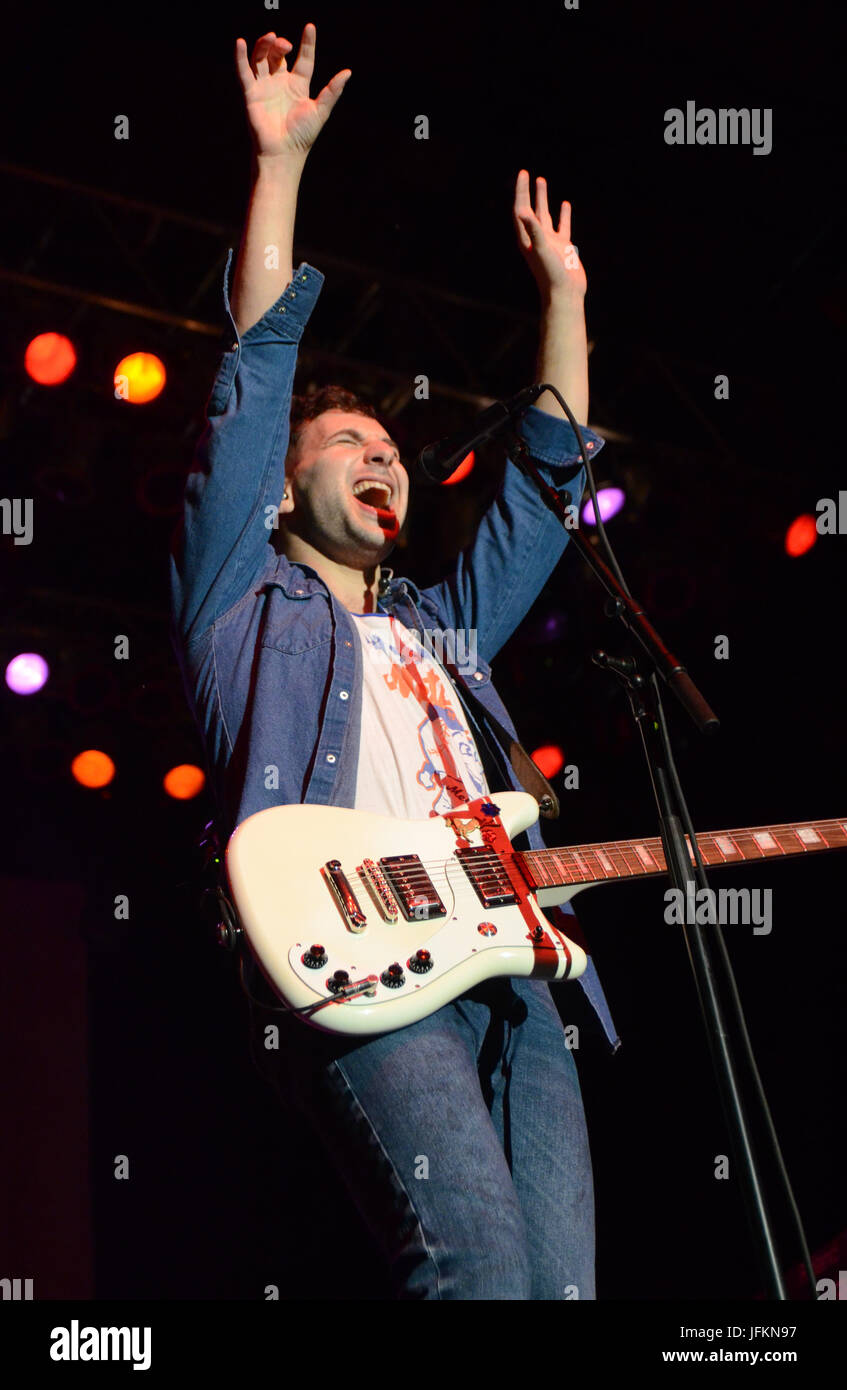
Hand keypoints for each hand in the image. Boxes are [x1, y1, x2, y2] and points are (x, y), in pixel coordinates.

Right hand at [235, 23, 350, 159]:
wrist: (283, 154)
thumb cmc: (302, 136)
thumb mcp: (320, 111)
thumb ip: (332, 91)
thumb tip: (348, 72)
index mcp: (298, 86)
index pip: (304, 59)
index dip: (307, 43)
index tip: (310, 27)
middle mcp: (280, 83)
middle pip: (278, 55)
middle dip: (280, 45)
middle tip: (286, 45)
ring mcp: (264, 87)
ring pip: (261, 58)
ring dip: (264, 45)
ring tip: (270, 38)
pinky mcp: (251, 94)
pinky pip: (243, 72)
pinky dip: (240, 57)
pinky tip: (240, 43)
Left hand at [513, 170, 586, 301]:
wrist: (565, 294)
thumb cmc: (551, 275)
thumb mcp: (541, 249)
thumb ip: (533, 230)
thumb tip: (523, 210)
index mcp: (526, 238)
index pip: (521, 209)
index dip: (521, 191)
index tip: (523, 174)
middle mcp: (536, 238)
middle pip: (529, 209)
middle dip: (528, 191)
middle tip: (528, 173)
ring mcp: (550, 241)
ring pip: (545, 214)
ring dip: (543, 199)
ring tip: (542, 181)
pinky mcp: (563, 246)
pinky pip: (562, 225)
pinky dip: (563, 214)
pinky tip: (565, 204)